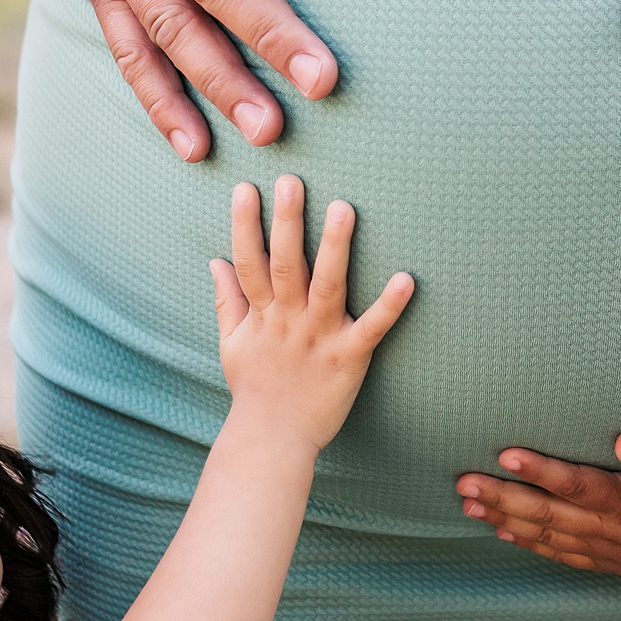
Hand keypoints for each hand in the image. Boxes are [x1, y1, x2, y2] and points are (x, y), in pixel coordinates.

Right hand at [211, 175, 413, 448]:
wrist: (272, 439)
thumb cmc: (255, 389)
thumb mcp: (232, 343)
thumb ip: (228, 300)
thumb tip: (214, 261)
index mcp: (262, 315)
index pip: (248, 262)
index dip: (245, 225)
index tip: (245, 188)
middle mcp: (288, 321)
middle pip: (285, 265)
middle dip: (287, 222)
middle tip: (291, 181)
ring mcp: (318, 338)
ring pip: (326, 286)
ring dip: (335, 248)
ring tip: (344, 209)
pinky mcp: (348, 358)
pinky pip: (371, 329)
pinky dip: (389, 306)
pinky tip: (406, 280)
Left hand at [456, 429, 620, 603]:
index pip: (575, 484)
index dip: (539, 470)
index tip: (505, 454)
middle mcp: (606, 529)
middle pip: (545, 511)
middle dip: (502, 496)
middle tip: (463, 483)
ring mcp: (602, 547)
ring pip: (544, 532)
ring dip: (504, 517)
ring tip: (468, 505)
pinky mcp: (604, 559)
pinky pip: (557, 552)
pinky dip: (527, 542)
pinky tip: (504, 533)